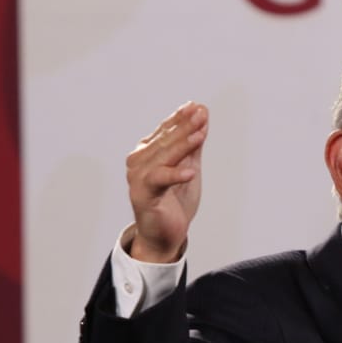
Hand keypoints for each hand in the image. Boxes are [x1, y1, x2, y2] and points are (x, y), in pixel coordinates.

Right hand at [125, 102, 207, 262]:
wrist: (165, 235)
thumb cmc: (174, 201)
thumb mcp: (188, 168)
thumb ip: (193, 145)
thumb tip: (202, 114)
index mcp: (148, 152)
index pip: (166, 131)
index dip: (182, 119)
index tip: (198, 107)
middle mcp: (139, 161)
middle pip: (165, 141)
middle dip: (185, 127)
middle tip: (201, 115)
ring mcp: (138, 177)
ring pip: (163, 157)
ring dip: (182, 145)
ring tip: (200, 135)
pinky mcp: (142, 195)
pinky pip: (159, 181)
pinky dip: (174, 175)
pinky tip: (190, 173)